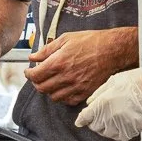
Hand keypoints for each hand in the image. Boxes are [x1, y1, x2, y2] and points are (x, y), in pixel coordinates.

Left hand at [24, 29, 138, 105]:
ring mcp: (75, 87)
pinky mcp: (85, 92)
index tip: (29, 72)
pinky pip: (68, 101)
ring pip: (54, 97)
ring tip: (51, 82)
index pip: (35, 75)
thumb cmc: (91, 42)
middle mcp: (65, 77)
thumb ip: (47, 50)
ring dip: (49, 91)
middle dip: (36, 83)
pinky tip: (63, 89)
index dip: (29, 74)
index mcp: (58, 63)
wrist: (112, 50)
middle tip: (38, 77)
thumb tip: (33, 57)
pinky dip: (62, 97)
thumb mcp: (65, 39)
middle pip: (42, 88)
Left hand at [73, 65, 141, 140]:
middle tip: (104, 113)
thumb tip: (89, 105)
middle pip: (94, 127)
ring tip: (114, 117)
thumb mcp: (112, 81)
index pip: (85, 117)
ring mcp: (120, 125)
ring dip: (106, 127)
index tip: (80, 122)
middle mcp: (109, 116)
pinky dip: (117, 132)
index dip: (82, 119)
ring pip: (106, 133)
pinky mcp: (130, 131)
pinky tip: (122, 122)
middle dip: (96, 121)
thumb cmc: (134, 81)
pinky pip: (118, 137)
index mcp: (102, 103)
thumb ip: (98, 94)